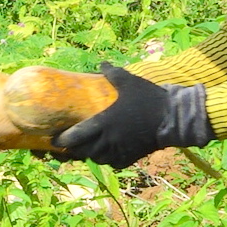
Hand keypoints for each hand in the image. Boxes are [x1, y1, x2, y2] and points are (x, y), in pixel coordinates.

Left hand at [51, 68, 166, 168]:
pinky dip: (106, 160)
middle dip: (72, 150)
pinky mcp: (130, 157)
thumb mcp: (129, 82)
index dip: (62, 140)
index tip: (54, 139)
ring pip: (96, 159)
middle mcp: (109, 140)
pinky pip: (112, 163)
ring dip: (88, 155)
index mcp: (104, 122)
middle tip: (65, 146)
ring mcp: (120, 150)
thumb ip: (112, 73)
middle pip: (82, 151)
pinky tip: (104, 154)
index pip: (76, 136)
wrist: (173, 117)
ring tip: (83, 149)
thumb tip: (102, 63)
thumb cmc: (149, 98)